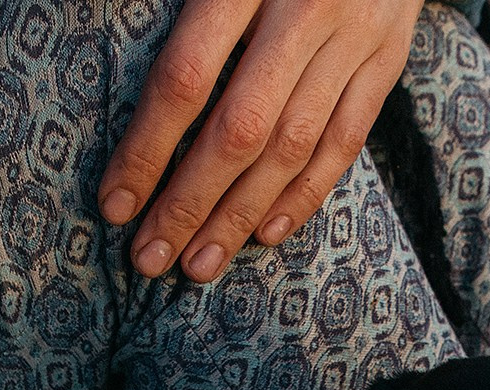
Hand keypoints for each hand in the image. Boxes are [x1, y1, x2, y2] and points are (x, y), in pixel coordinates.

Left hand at [99, 0, 427, 282]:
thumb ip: (181, 10)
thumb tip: (102, 56)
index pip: (186, 79)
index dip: (146, 149)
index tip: (115, 204)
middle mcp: (304, 11)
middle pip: (240, 130)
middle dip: (189, 204)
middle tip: (148, 259)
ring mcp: (354, 38)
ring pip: (292, 147)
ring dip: (240, 215)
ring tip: (198, 265)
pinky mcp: (387, 59)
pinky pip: (346, 142)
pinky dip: (305, 194)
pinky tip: (265, 234)